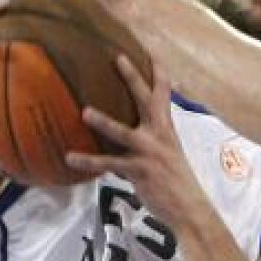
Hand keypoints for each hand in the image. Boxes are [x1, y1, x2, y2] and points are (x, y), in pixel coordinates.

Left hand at [65, 56, 204, 225]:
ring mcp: (149, 152)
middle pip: (145, 99)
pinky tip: (70, 157)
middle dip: (132, 77)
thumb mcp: (168, 155)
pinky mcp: (139, 171)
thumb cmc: (177, 182)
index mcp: (167, 129)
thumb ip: (148, 143)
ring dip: (103, 121)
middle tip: (118, 58)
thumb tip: (123, 145)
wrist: (190, 207)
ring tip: (84, 111)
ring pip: (123, 132)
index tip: (150, 52)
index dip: (159, 72)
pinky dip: (88, 161)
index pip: (164, 94)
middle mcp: (159, 135)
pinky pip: (109, 164)